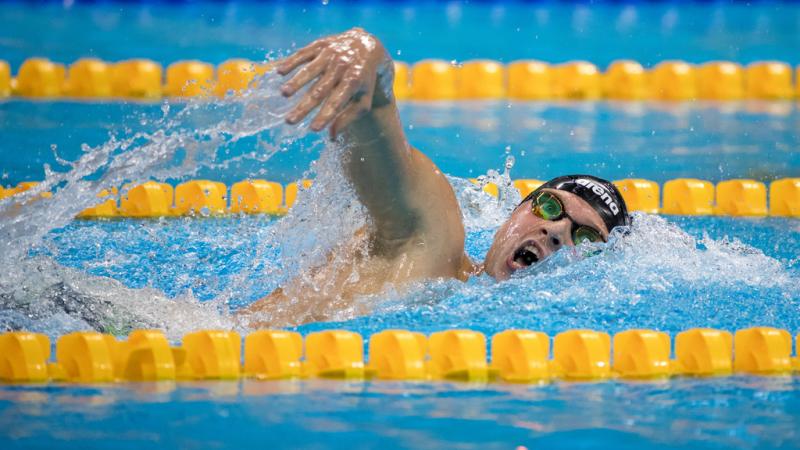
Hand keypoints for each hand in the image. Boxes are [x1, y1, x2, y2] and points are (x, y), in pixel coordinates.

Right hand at [277, 28, 392, 137]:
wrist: (366, 45)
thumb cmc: (363, 79)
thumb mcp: (363, 99)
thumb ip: (348, 117)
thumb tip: (332, 137)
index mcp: (353, 81)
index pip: (337, 102)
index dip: (325, 115)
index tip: (313, 129)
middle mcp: (342, 67)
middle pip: (320, 90)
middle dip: (304, 106)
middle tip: (289, 121)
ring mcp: (330, 54)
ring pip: (310, 70)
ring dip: (296, 82)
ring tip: (284, 94)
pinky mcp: (320, 45)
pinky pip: (304, 53)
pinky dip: (291, 61)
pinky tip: (280, 72)